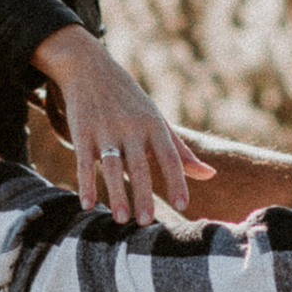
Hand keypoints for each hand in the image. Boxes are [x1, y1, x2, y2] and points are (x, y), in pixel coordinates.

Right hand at [35, 26, 212, 228]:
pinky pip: (84, 161)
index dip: (177, 180)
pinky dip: (85, 183)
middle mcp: (131, 127)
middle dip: (143, 194)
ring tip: (121, 220)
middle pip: (139, 166)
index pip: (170, 156)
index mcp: (154, 125)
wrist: (89, 67)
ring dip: (116, 193)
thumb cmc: (129, 100)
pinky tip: (87, 204)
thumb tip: (209, 175)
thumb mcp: (156, 120)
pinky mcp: (82, 132)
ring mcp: (105, 130)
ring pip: (111, 166)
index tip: (183, 205)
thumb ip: (180, 151)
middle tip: (147, 223)